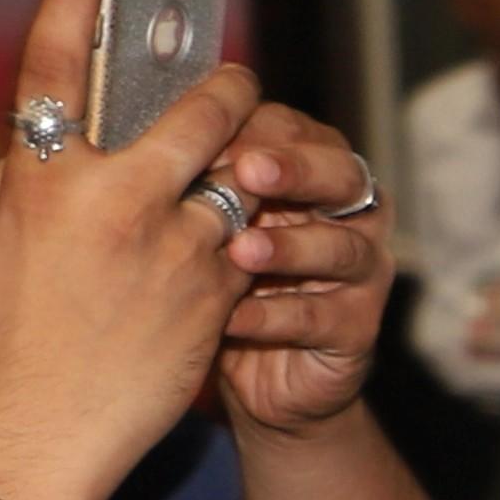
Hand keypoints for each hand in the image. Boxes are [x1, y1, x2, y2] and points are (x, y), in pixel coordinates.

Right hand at [0, 0, 272, 499]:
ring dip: (241, 162)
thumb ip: (2, 185)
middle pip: (191, 108)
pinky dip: (242, 231)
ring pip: (234, 173)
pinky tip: (232, 240)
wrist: (38, 441)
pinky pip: (244, 238)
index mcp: (40, 184)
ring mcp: (173, 249)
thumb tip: (35, 144)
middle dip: (219, 88)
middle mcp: (114, 204)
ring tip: (238, 162)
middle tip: (226, 82)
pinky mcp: (216, 293)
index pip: (54, 67)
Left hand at [199, 92, 393, 434]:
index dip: (263, 127)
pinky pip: (323, 318)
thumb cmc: (221, 281)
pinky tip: (233, 316)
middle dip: (297, 171)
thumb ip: (194, 180)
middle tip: (248, 171)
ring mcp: (361, 274)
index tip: (214, 128)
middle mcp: (349, 216)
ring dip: (290, 247)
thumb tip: (139, 134)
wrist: (255, 372)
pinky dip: (276, 316)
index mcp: (312, 174)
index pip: (300, 132)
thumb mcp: (203, 223)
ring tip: (240, 250)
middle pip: (343, 176)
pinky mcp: (357, 330)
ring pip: (343, 248)